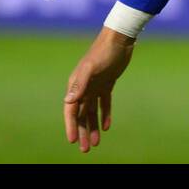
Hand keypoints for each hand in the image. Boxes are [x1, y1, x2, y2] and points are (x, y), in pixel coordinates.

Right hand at [64, 28, 135, 152]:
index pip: (71, 110)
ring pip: (92, 112)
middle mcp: (83, 87)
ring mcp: (95, 86)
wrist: (120, 39)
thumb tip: (68, 101)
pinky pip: (104, 103)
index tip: (73, 141)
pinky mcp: (107, 83)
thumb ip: (79, 84)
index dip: (71, 126)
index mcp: (76, 84)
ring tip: (96, 143)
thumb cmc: (104, 52)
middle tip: (86, 149)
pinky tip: (107, 126)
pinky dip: (105, 114)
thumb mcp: (91, 68)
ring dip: (93, 127)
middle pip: (81, 115)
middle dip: (82, 132)